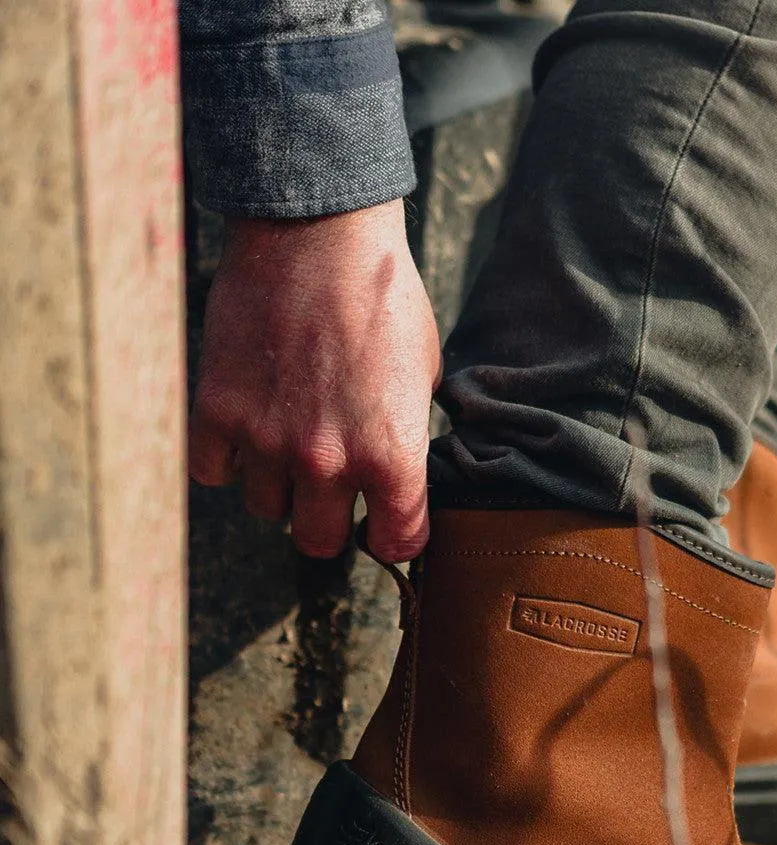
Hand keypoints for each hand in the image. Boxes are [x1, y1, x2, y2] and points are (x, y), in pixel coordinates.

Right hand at [189, 200, 440, 561]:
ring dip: (281, 486)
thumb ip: (407, 438)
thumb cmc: (383, 298)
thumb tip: (399, 477)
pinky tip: (249, 429)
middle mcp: (328, 460)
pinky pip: (214, 473)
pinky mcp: (218, 411)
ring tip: (292, 444)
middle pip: (319, 542)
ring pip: (268, 508)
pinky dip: (229, 459)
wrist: (319, 232)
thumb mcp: (424, 376)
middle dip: (331, 521)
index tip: (386, 526)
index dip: (395, 537)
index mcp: (392, 455)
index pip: (396, 542)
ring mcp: (268, 439)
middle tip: (335, 491)